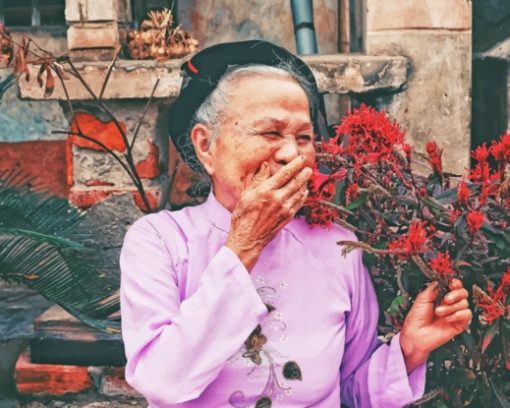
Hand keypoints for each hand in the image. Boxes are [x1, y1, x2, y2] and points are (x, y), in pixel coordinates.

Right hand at [225, 156, 311, 270]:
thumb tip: (265, 165)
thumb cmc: (243, 216)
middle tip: (309, 168)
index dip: (295, 165)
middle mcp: (277, 198)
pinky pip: (298, 203)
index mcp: (266, 190)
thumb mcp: (246, 194)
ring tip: (307, 178)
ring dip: (304, 184)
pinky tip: (304, 192)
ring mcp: (284, 209)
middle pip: (295, 182)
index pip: (284, 174)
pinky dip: (303, 196)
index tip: (301, 159)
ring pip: (299, 192)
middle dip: (304, 174)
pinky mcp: (287, 217)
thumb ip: (258, 179)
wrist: (247, 238)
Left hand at [399, 278, 471, 372]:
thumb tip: (440, 281)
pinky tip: (447, 318)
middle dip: (455, 294)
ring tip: (439, 312)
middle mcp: (449, 304)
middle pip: (463, 292)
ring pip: (464, 303)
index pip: (454, 286)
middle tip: (446, 299)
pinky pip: (466, 315)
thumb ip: (433, 289)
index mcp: (440, 296)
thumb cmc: (416, 319)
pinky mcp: (459, 324)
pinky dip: (456, 315)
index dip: (455, 283)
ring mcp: (454, 313)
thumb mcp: (421, 299)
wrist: (416, 334)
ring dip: (451, 307)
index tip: (451, 283)